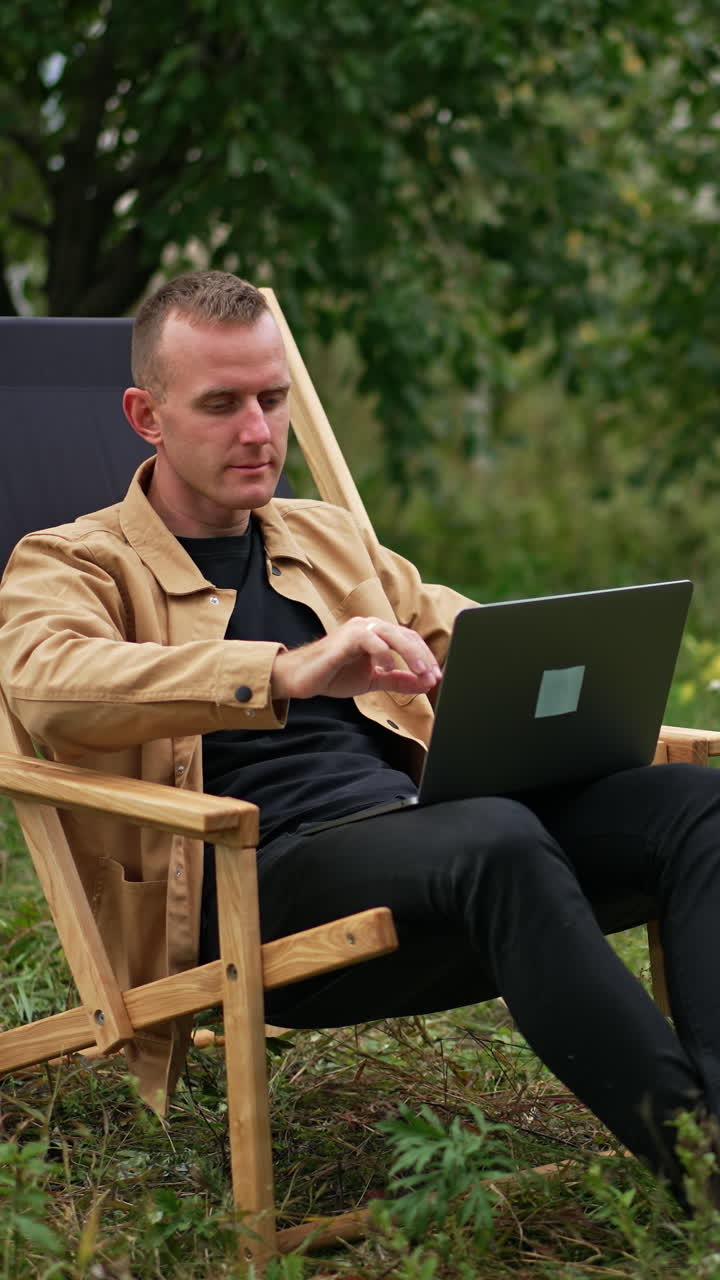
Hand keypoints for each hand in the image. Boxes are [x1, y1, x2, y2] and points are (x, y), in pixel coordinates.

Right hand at [270, 615, 441, 699]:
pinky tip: (388, 668)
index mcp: (377, 634)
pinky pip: (368, 640)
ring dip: (409, 653)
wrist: (301, 678)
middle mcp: (369, 627)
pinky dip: (382, 653)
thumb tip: (425, 683)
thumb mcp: (373, 680)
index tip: (436, 676)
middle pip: (405, 635)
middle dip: (422, 656)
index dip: (425, 657)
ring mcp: (357, 630)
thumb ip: (398, 680)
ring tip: (420, 671)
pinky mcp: (344, 638)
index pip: (409, 640)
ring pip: (391, 634)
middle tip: (433, 675)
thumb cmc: (334, 674)